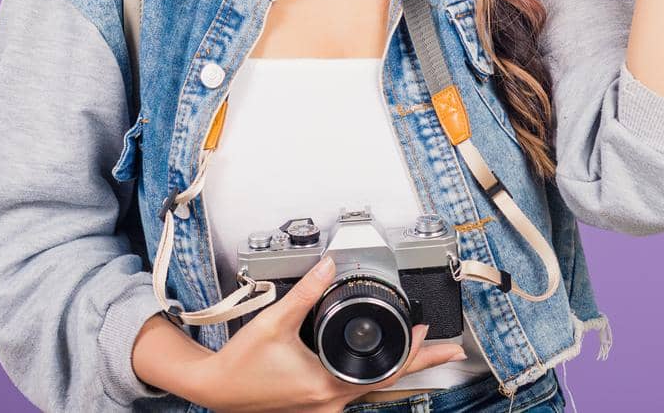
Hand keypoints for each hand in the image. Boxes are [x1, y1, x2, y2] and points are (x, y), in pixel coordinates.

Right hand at [186, 254, 468, 411]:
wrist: (214, 389)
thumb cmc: (240, 365)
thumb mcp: (274, 321)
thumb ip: (305, 292)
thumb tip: (328, 266)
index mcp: (326, 384)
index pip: (387, 370)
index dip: (415, 353)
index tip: (436, 338)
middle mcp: (329, 402)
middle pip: (387, 382)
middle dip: (419, 364)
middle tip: (449, 352)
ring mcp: (322, 407)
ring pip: (371, 388)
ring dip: (396, 370)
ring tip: (419, 353)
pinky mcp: (313, 405)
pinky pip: (352, 391)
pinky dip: (371, 375)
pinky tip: (377, 365)